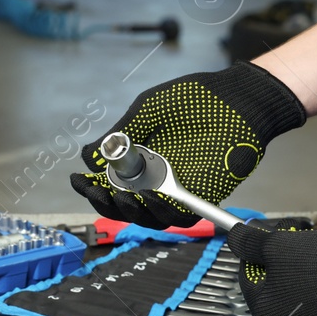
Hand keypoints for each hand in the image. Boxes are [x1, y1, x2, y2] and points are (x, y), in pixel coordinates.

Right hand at [70, 63, 305, 228]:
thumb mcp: (149, 110)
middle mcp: (153, 178)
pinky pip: (178, 217)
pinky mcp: (200, 197)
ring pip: (147, 217)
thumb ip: (122, 134)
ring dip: (131, 211)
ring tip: (123, 197)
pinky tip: (151, 198)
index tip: (79, 181)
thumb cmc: (195, 99)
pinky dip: (162, 212)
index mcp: (137, 159)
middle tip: (100, 192)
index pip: (106, 181)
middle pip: (122, 205)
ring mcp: (176, 189)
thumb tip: (88, 156)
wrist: (237, 99)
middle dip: (106, 203)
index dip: (89, 186)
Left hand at [225, 222, 316, 315]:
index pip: (249, 281)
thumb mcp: (278, 245)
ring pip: (302, 306)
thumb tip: (235, 238)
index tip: (266, 246)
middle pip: (276, 295)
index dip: (256, 258)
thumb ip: (250, 244)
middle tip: (295, 253)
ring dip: (304, 286)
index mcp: (266, 313)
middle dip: (281, 272)